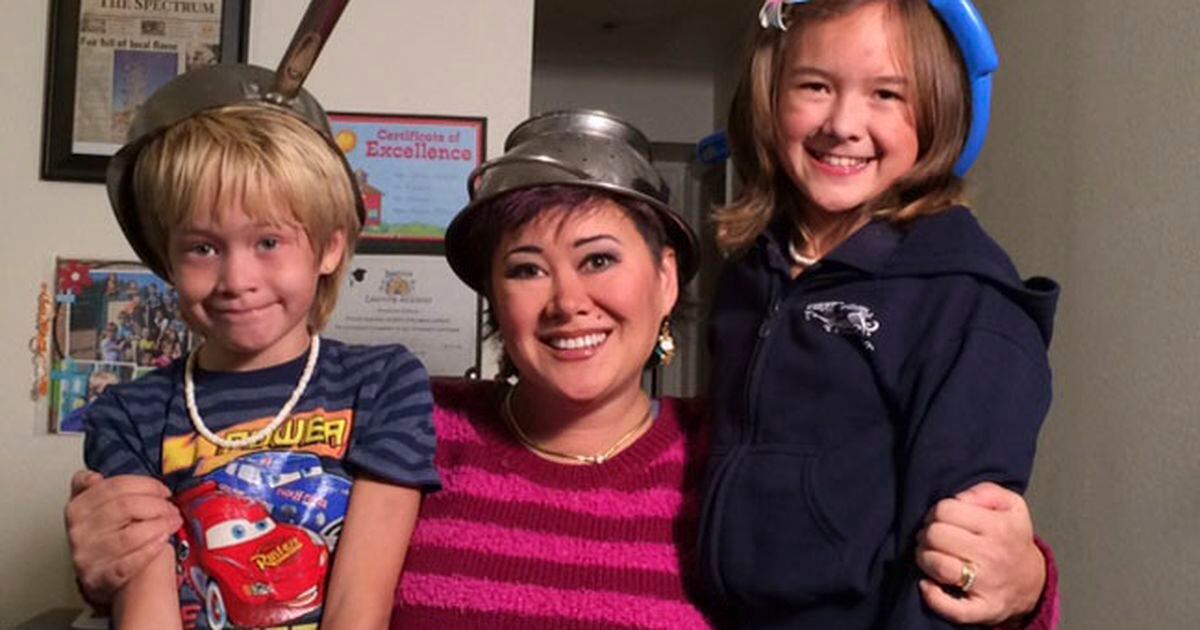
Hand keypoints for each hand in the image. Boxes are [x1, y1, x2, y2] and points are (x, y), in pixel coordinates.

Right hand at [64, 471, 181, 604]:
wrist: (100, 575)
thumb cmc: (105, 535)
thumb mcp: (95, 507)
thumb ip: (96, 488)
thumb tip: (94, 477)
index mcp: (77, 508)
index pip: (115, 486)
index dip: (146, 485)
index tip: (163, 491)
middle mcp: (79, 531)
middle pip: (125, 507)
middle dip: (157, 505)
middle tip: (172, 509)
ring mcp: (87, 556)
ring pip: (131, 535)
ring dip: (160, 526)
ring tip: (172, 524)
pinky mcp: (99, 578)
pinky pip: (129, 563)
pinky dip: (150, 550)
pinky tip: (162, 543)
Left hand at [916, 482, 1045, 624]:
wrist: (1032, 581)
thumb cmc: (1012, 538)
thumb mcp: (1010, 505)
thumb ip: (984, 491)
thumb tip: (959, 497)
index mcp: (998, 526)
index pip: (945, 510)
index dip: (936, 512)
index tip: (940, 518)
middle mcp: (992, 554)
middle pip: (936, 535)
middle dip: (927, 533)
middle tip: (932, 537)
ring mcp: (987, 584)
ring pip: (938, 566)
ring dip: (924, 558)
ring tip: (929, 555)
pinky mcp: (983, 609)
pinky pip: (951, 607)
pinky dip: (932, 596)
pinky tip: (927, 585)